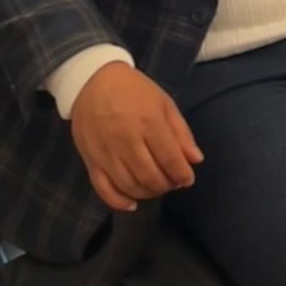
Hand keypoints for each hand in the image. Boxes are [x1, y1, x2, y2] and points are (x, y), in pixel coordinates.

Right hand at [70, 64, 202, 212]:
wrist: (93, 81)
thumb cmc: (134, 90)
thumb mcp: (164, 103)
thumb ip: (181, 132)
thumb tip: (196, 160)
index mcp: (149, 123)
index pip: (170, 159)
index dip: (182, 174)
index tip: (188, 179)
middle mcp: (127, 141)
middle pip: (151, 177)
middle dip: (167, 185)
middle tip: (172, 182)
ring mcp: (106, 154)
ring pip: (130, 186)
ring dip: (148, 193)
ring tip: (156, 187)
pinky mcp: (90, 161)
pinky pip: (103, 190)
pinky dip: (119, 202)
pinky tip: (132, 204)